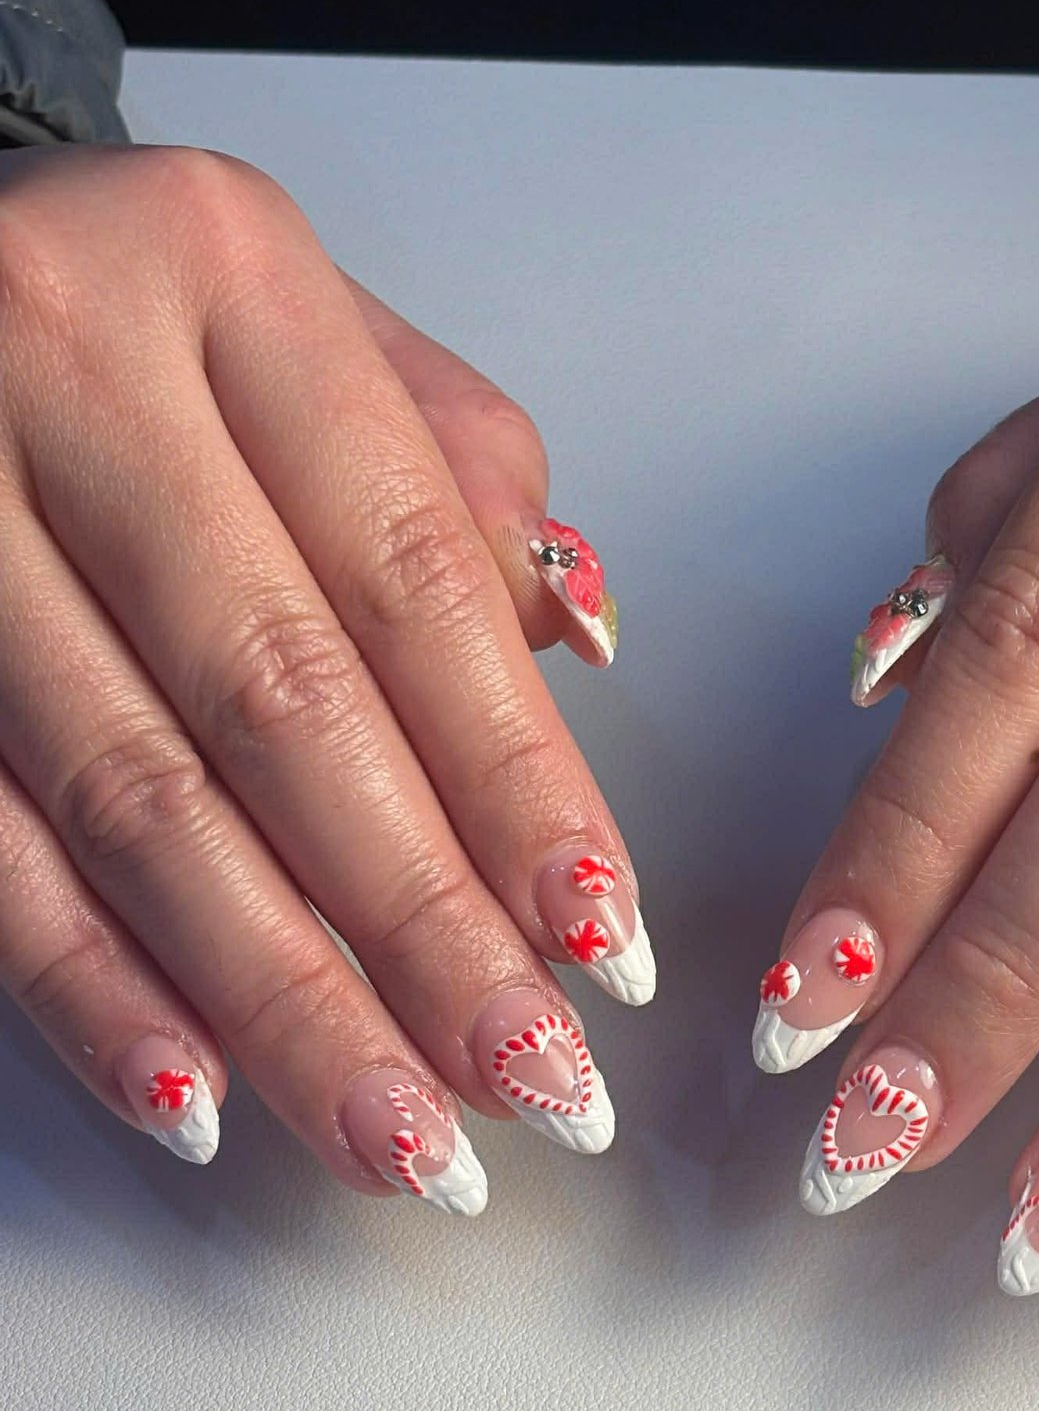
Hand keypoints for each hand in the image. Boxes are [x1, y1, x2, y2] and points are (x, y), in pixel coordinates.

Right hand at [0, 144, 648, 1210]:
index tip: (603, 932)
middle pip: (279, 707)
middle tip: (534, 1078)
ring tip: (400, 1133)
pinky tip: (201, 1094)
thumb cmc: (155, 303)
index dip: (514, 774)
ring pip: (129, 799)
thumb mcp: (321, 332)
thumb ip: (459, 487)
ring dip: (277, 997)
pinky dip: (89, 986)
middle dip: (419, 923)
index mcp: (227, 277)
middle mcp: (64, 369)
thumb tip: (585, 651)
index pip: (410, 579)